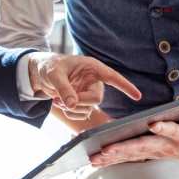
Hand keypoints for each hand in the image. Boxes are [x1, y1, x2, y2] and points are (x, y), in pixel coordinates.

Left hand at [26, 53, 140, 119]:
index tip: (137, 96)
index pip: (113, 77)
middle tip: (63, 100)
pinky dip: (71, 113)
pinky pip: (82, 113)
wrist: (40, 72)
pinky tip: (60, 104)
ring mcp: (88, 91)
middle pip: (97, 98)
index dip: (125, 86)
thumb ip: (63, 88)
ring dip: (73, 109)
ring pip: (89, 109)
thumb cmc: (49, 65)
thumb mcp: (54, 74)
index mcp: (92, 67)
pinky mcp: (82, 101)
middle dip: (80, 102)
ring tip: (58, 100)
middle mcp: (93, 80)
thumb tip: (72, 105)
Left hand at [89, 98, 178, 166]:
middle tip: (106, 149)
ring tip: (94, 157)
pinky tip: (95, 159)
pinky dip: (112, 158)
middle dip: (125, 149)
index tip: (153, 124)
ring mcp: (156, 151)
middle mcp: (166, 146)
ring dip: (113, 156)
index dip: (164, 129)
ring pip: (132, 154)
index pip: (173, 132)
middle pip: (144, 147)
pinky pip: (128, 157)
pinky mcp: (148, 153)